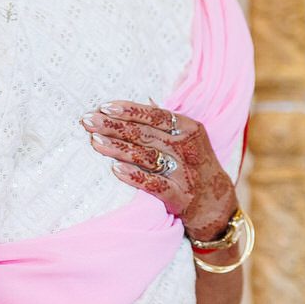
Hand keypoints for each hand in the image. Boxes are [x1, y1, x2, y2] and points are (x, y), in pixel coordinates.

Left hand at [82, 101, 238, 241]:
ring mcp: (184, 174)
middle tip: (87, 121)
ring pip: (147, 157)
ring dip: (119, 149)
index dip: (129, 110)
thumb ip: (164, 120)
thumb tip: (143, 98)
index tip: (104, 107)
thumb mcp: (187, 137)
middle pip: (145, 134)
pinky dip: (135, 177)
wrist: (217, 205)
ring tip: (94, 141)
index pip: (155, 115)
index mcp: (188, 129)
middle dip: (114, 126)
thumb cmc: (192, 164)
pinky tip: (114, 170)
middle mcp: (187, 149)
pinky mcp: (180, 197)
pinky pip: (155, 185)